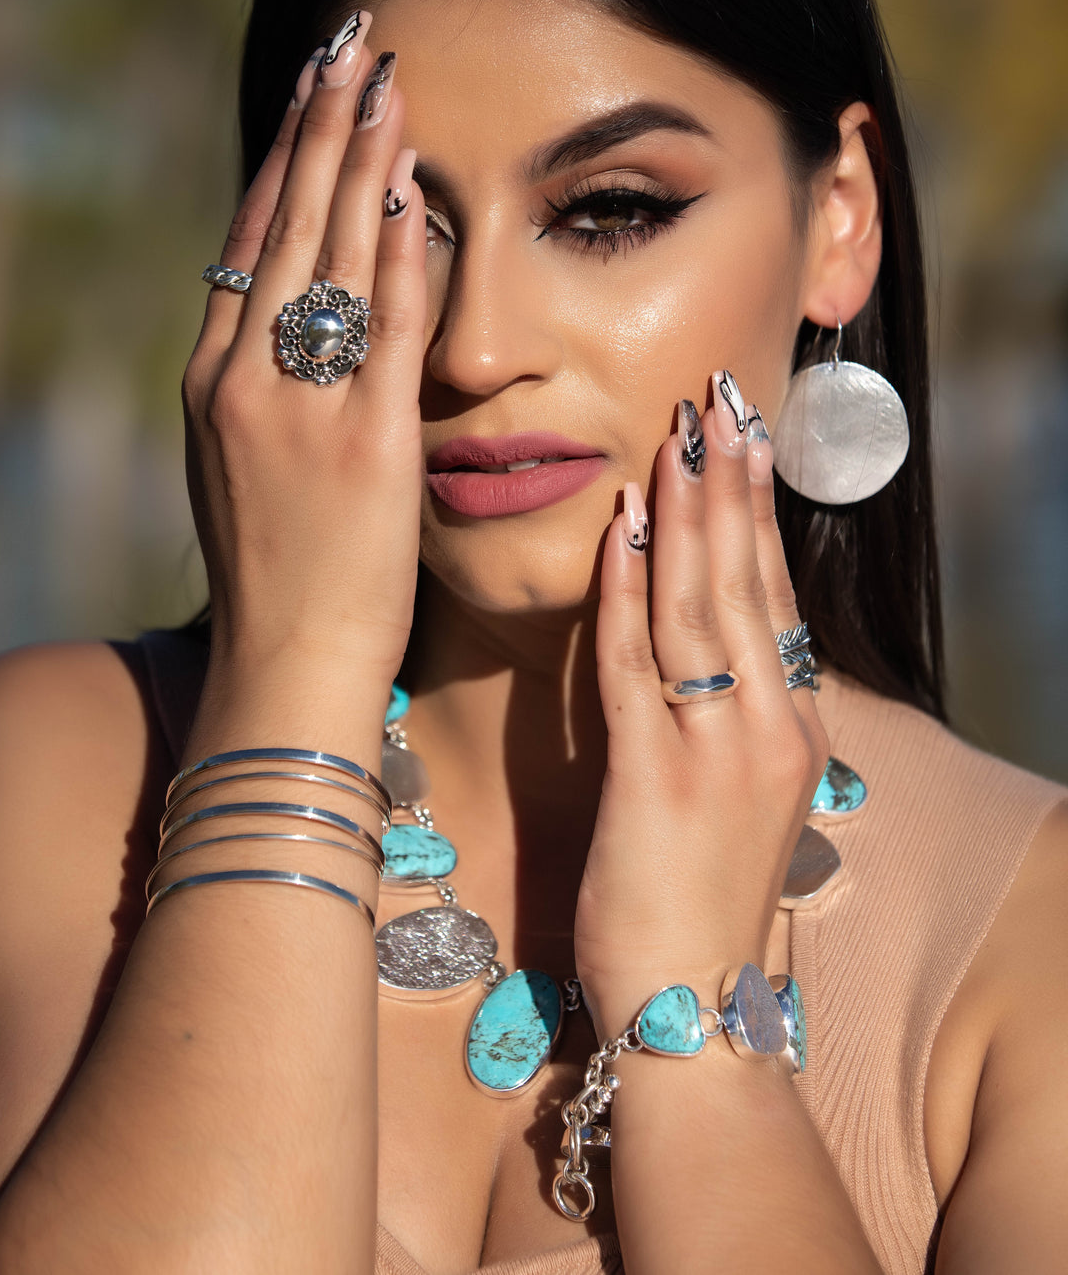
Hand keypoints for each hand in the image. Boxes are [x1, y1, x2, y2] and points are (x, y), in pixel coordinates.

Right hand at [183, 18, 425, 702]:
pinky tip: (414, 190)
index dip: (279, 165)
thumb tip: (302, 328)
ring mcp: (301, 408)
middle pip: (283, 227)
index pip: (248, 247)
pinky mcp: (366, 442)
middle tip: (346, 52)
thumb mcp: (248, 469)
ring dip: (360, 162)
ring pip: (331, 257)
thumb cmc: (283, 577)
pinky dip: (400, 253)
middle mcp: (244, 380)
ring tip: (382, 86)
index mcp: (213, 384)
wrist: (291, 662)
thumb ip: (268, 393)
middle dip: (318, 130)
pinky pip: (386, 324)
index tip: (307, 104)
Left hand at [576, 374, 828, 1035]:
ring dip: (684, 516)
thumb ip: (729, 716)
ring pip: (699, 607)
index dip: (758, 516)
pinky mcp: (656, 777)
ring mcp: (718, 750)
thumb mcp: (737, 798)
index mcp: (794, 729)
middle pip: (746, 583)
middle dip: (727, 487)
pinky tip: (619, 530)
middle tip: (716, 404)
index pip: (775, 598)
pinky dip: (625, 591)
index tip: (744, 443)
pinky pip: (637, 663)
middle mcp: (771, 727)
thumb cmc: (701, 901)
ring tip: (676, 439)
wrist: (691, 1008)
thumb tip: (706, 645)